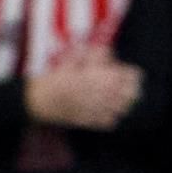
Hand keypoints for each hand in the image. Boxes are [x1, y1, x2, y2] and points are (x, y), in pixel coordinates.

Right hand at [25, 50, 141, 129]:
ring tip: (110, 97)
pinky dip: (109, 116)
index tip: (118, 70)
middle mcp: (107, 94)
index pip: (134, 75)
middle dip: (128, 88)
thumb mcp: (71, 60)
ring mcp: (100, 110)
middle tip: (117, 84)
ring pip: (124, 108)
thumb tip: (107, 50)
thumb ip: (92, 54)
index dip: (127, 71)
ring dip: (120, 102)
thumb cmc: (53, 78)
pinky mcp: (92, 122)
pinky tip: (100, 110)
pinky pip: (111, 120)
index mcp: (103, 77)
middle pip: (134, 93)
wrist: (38, 100)